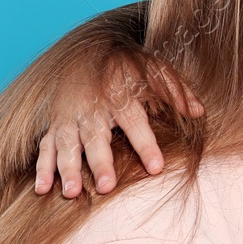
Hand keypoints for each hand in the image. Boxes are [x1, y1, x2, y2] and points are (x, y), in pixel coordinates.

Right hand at [34, 55, 203, 197]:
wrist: (88, 51)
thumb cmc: (126, 67)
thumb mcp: (154, 71)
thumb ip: (176, 92)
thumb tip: (199, 112)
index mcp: (119, 95)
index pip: (134, 122)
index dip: (145, 145)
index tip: (156, 167)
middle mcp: (92, 108)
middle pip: (96, 137)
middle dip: (100, 162)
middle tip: (106, 186)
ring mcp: (70, 117)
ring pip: (67, 144)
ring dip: (67, 169)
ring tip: (73, 192)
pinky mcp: (56, 124)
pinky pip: (46, 147)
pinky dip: (42, 167)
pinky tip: (42, 188)